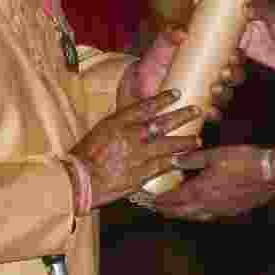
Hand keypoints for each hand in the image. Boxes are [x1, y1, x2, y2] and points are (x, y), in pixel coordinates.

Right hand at [70, 90, 203, 208]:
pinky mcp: (139, 175)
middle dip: (181, 116)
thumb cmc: (84, 156)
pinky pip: (160, 168)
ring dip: (184, 142)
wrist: (78, 181)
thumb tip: (138, 119)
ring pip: (166, 146)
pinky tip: (182, 161)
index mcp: (117, 123)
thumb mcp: (99, 131)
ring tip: (197, 140)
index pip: (144, 106)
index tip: (176, 93)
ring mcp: (136, 156)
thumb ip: (119, 124)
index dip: (162, 99)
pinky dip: (172, 164)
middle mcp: (129, 137)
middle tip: (196, 110)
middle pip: (161, 123)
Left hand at [121, 29, 247, 119]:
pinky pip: (213, 113)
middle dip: (233, 76)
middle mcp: (215, 75)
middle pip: (235, 77)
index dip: (238, 57)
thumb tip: (182, 33)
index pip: (233, 56)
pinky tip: (209, 111)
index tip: (232, 56)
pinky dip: (214, 113)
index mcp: (212, 57)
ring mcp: (208, 93)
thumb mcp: (162, 43)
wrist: (141, 81)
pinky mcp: (199, 108)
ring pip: (227, 95)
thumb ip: (170, 35)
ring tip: (214, 90)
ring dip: (225, 93)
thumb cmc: (156, 58)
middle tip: (223, 73)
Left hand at [148, 144, 274, 220]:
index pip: (173, 199)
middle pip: (181, 212)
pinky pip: (209, 216)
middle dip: (168, 211)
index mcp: (200, 190)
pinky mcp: (232, 211)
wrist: (271, 174)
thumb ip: (192, 159)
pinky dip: (198, 214)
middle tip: (157, 209)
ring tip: (174, 211)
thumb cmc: (243, 161)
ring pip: (195, 217)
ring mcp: (220, 210)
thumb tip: (174, 160)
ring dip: (182, 214)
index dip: (160, 201)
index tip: (150, 201)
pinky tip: (199, 209)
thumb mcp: (215, 154)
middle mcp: (207, 205)